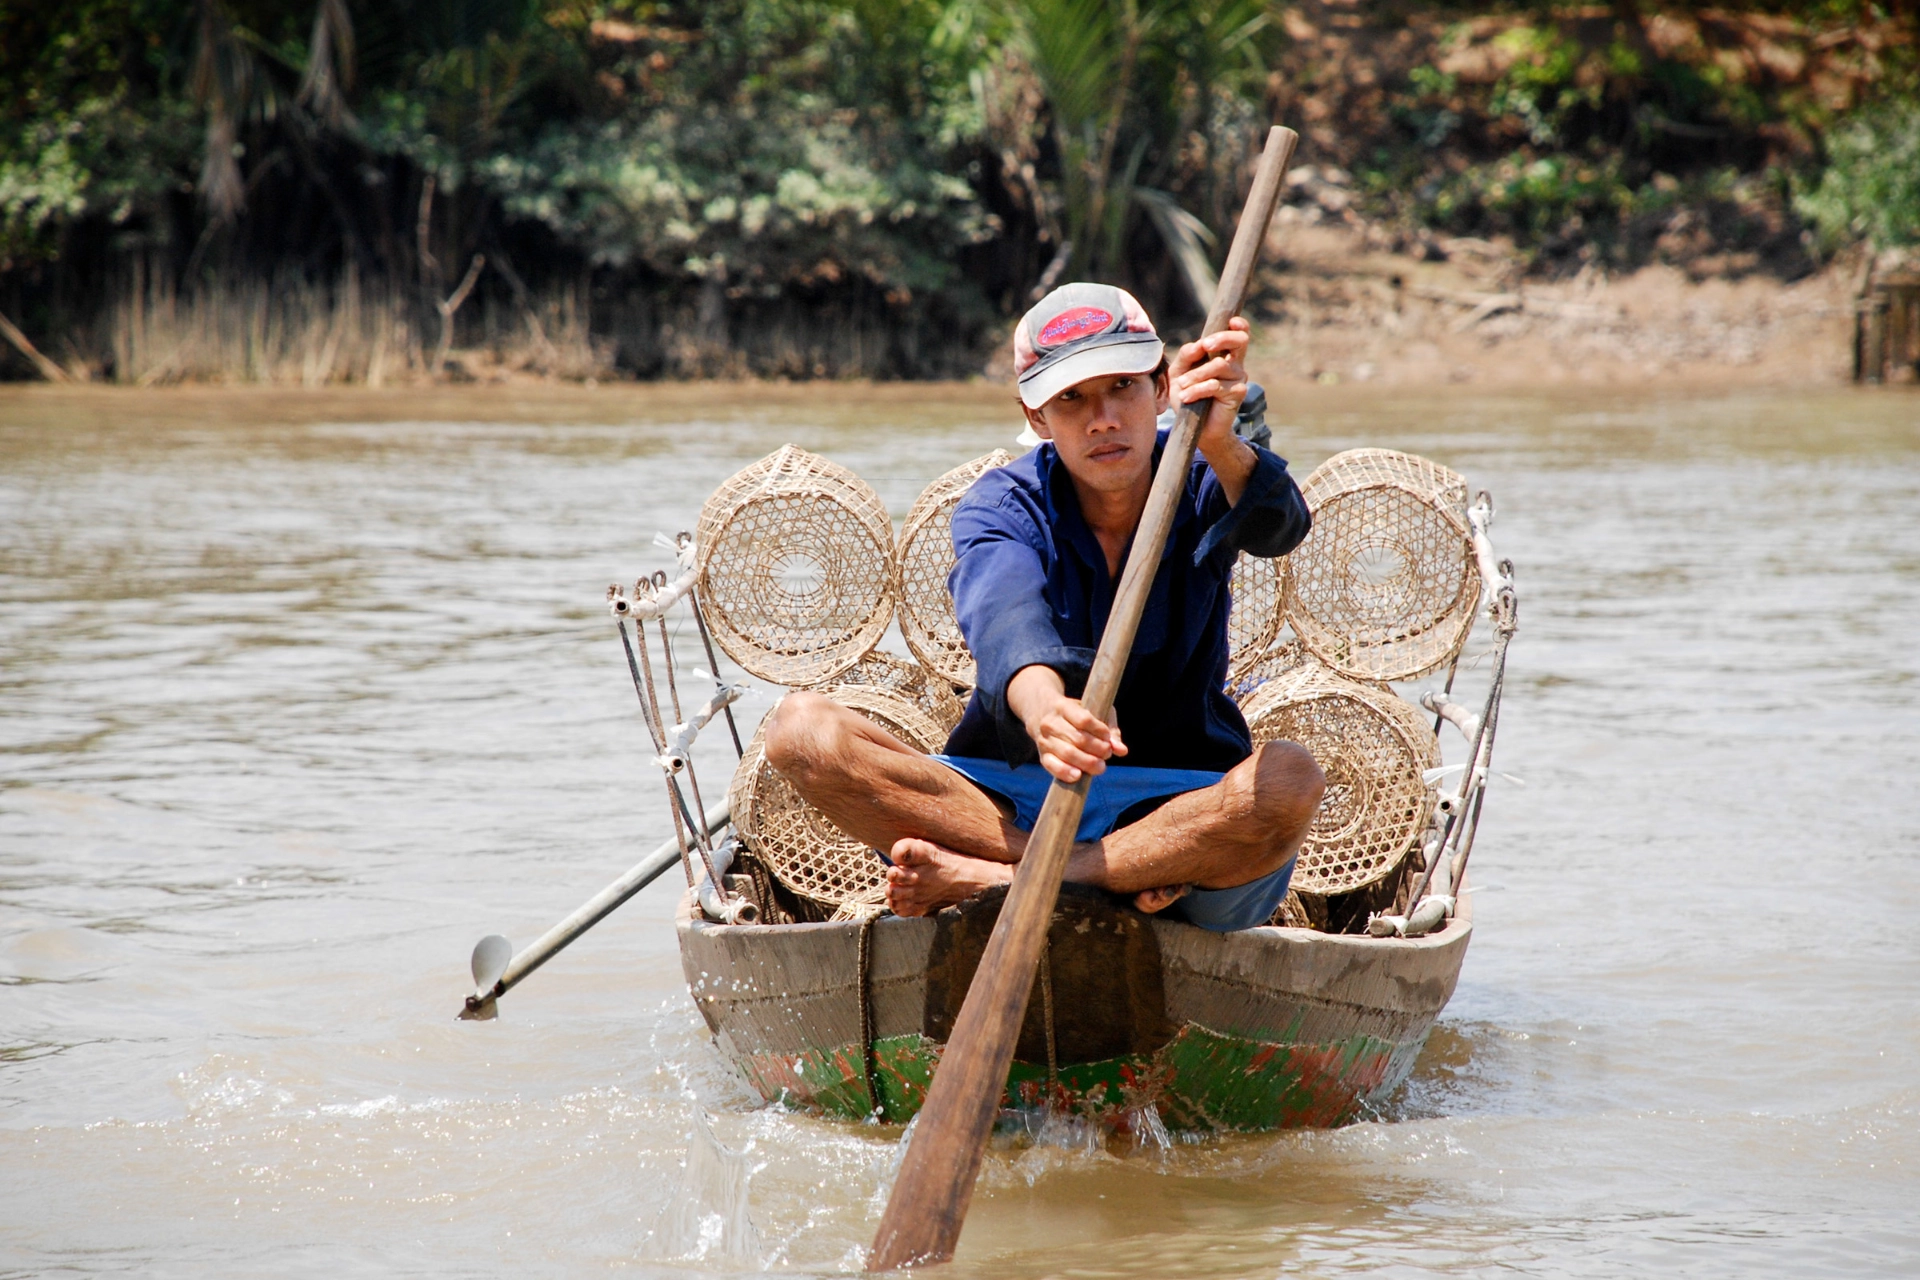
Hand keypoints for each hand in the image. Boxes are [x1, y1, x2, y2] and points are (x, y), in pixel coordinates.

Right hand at [1007, 664, 1127, 782]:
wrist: (1040, 711)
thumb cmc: (1074, 712)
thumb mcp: (1092, 710)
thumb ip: (1109, 728)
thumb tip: (1121, 750)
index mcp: (1062, 706)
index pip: (1083, 719)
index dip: (1099, 730)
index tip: (1107, 737)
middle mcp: (1050, 723)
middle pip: (1078, 739)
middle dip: (1098, 749)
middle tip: (1107, 753)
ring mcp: (1044, 740)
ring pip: (1067, 753)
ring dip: (1088, 762)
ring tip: (1101, 766)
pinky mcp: (1042, 755)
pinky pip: (1052, 766)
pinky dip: (1065, 772)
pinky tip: (1078, 775)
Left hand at [1167, 316, 1250, 453]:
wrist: (1194, 427)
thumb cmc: (1188, 396)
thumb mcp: (1180, 373)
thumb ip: (1187, 356)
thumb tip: (1198, 345)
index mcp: (1224, 355)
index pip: (1239, 334)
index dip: (1239, 325)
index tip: (1231, 321)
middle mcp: (1236, 364)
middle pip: (1240, 341)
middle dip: (1222, 338)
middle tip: (1205, 346)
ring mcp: (1239, 378)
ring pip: (1218, 365)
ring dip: (1196, 376)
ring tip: (1182, 387)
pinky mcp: (1238, 393)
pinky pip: (1215, 385)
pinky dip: (1197, 390)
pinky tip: (1186, 398)